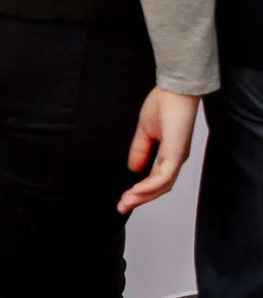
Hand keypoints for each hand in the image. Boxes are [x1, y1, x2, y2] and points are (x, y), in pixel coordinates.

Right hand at [119, 87, 199, 213]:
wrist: (175, 89)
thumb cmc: (163, 104)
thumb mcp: (144, 131)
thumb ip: (139, 150)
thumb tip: (133, 169)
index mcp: (168, 154)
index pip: (155, 180)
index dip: (139, 191)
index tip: (123, 199)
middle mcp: (175, 159)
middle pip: (159, 188)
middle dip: (139, 199)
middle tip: (121, 207)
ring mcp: (177, 157)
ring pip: (162, 186)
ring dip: (143, 196)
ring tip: (126, 202)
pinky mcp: (176, 153)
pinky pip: (163, 176)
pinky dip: (150, 186)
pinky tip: (136, 191)